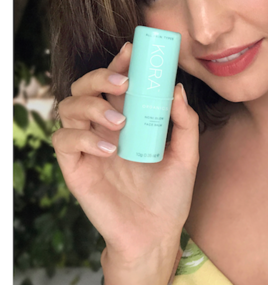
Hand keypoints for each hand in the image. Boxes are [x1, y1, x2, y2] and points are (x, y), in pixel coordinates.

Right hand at [51, 42, 199, 267]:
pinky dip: (82, 137)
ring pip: (68, 108)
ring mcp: (88, 148)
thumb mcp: (187, 156)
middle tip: (124, 83)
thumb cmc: (170, 196)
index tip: (133, 50)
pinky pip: (63, 141)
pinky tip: (109, 149)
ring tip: (120, 123)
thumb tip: (177, 89)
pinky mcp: (75, 168)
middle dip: (101, 77)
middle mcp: (105, 129)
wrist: (155, 234)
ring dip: (91, 107)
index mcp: (129, 122)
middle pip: (86, 88)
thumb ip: (185, 123)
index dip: (120, 64)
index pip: (117, 85)